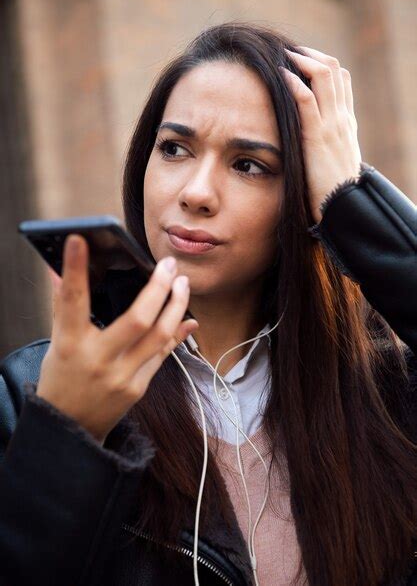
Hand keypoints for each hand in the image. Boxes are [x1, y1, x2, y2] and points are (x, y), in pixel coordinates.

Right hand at [39, 234, 198, 443]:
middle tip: (169, 265)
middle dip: (158, 287)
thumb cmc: (61, 378)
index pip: (72, 301)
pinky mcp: (138, 388)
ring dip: (176, 306)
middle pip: (137, 319)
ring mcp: (121, 376)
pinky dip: (177, 333)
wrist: (70, 427)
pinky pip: (164, 355)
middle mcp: (97, 360)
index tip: (79, 239)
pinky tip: (186, 316)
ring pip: (160, 336)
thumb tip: (57, 270)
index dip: (75, 269)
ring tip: (182, 283)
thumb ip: (62, 306)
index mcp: (69, 345)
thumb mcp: (56, 342)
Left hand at [279, 45, 361, 223]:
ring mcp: (332, 125)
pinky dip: (294, 82)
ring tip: (283, 55)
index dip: (321, 64)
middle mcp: (342, 118)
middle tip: (289, 50)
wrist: (342, 209)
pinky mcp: (318, 137)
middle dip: (310, 55)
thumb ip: (322, 146)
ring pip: (324, 76)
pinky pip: (307, 100)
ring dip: (302, 60)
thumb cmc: (332, 191)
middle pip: (334, 70)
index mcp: (345, 123)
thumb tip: (304, 140)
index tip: (300, 60)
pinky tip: (281, 75)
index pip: (340, 81)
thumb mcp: (331, 163)